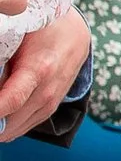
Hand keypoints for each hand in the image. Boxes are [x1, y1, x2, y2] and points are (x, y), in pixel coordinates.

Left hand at [0, 8, 89, 132]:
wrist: (74, 35)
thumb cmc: (43, 30)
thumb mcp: (18, 37)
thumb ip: (2, 62)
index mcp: (39, 70)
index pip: (10, 101)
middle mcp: (47, 92)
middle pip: (9, 123)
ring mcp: (50, 105)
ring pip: (13, 130)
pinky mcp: (49, 110)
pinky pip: (21, 128)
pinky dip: (6, 125)